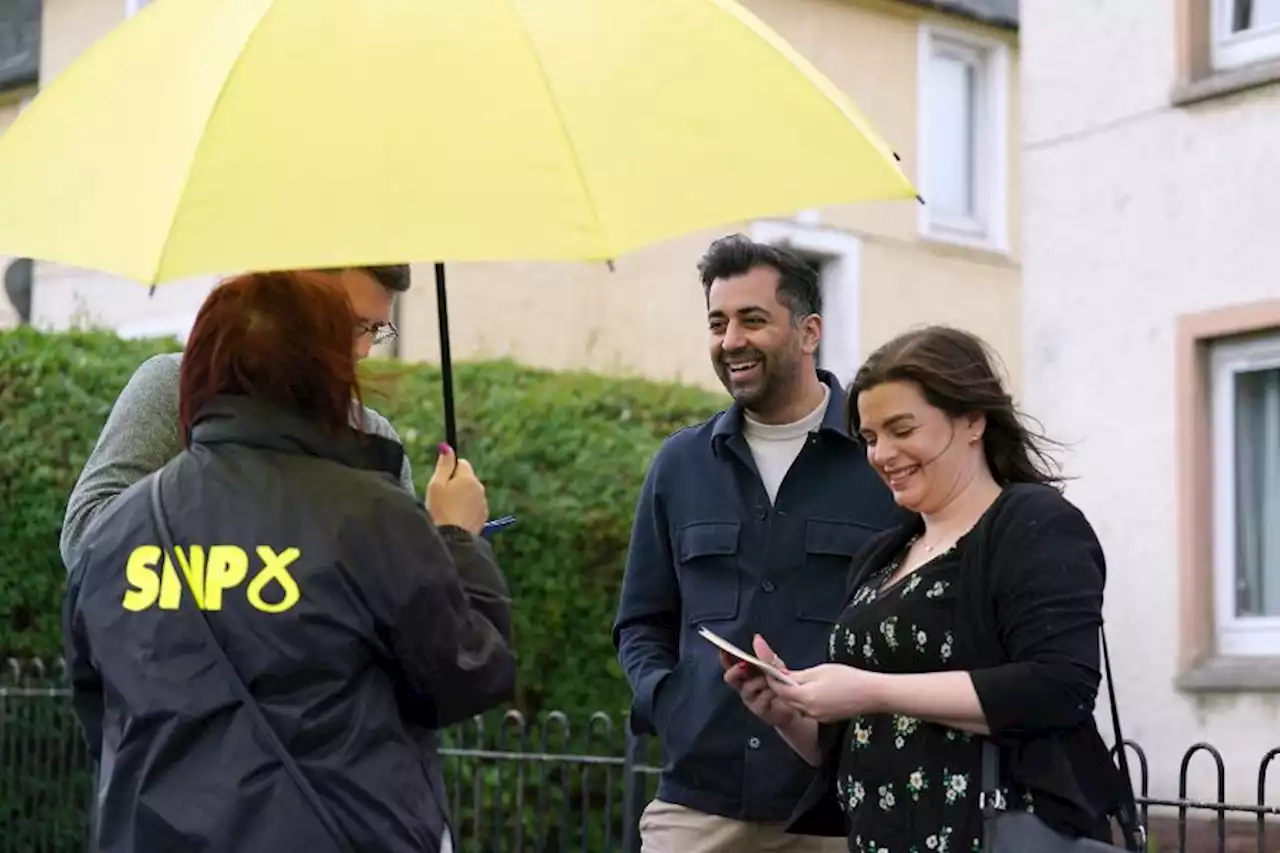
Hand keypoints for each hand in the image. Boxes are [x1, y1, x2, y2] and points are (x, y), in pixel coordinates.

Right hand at [426, 443, 487, 534]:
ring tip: (448, 511)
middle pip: (467, 479)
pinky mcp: (483, 517)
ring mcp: (483, 503)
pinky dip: (466, 510)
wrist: (452, 540)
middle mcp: (479, 488)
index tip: (440, 483)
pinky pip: (474, 507)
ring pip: (471, 493)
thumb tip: (447, 447)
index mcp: (468, 478)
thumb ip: (444, 465)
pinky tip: (456, 519)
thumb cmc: (440, 510)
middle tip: (442, 498)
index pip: (461, 463)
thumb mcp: (436, 485)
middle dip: (456, 484)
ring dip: (462, 498)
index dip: (449, 471)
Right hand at [722, 635, 798, 727]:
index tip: (724, 650)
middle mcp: (744, 685)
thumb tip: (757, 637)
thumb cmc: (783, 684)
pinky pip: (759, 700)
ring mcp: (750, 699)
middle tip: (745, 665)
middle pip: (731, 677)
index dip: (725, 657)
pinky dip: (769, 694)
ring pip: (747, 688)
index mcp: (746, 672)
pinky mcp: (759, 710)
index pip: (730, 663)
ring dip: (760, 682)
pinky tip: (777, 693)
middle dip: (737, 670)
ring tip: (772, 681)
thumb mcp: (777, 667)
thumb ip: (766, 657)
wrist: (796, 706)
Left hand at [770, 663, 884, 723]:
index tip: (769, 670)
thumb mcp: (820, 671)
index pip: (780, 690)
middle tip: (781, 674)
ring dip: (793, 695)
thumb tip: (783, 676)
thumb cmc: (848, 678)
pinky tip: (813, 690)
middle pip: (786, 699)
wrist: (872, 694)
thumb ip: (799, 676)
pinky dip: (805, 700)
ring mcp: (817, 717)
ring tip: (799, 680)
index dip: (773, 679)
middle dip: (782, 688)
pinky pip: (808, 710)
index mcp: (806, 697)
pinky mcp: (825, 719)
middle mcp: (808, 711)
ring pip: (797, 705)